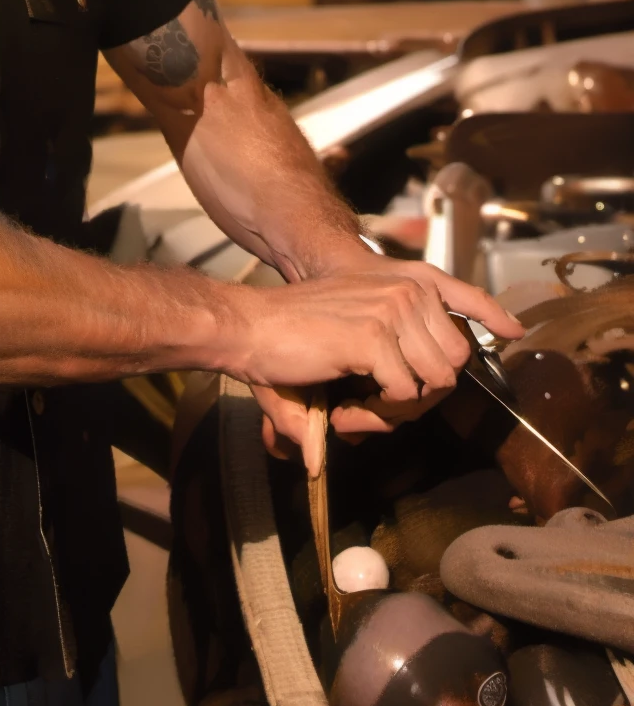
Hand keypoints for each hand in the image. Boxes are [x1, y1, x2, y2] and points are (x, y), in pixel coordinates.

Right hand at [225, 262, 522, 457]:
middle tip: (370, 412)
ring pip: (433, 384)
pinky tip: (339, 414)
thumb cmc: (291, 337)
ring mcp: (393, 313)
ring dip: (394, 413)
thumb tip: (423, 401)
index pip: (457, 341)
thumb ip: (397, 366)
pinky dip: (372, 417)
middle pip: (452, 367)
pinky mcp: (374, 338)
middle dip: (416, 402)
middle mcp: (407, 294)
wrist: (247, 328)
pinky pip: (402, 396)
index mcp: (407, 288)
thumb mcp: (356, 337)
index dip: (436, 381)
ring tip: (352, 414)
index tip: (401, 403)